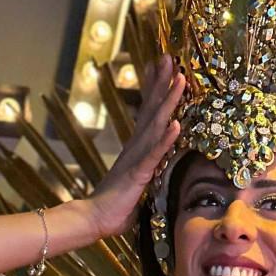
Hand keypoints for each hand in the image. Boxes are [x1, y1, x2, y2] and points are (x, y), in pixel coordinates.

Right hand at [89, 55, 184, 238]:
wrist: (94, 218)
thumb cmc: (116, 204)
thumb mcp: (137, 181)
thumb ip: (147, 168)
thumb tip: (156, 164)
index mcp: (136, 147)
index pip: (148, 111)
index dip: (155, 88)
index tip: (161, 66)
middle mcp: (136, 146)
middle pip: (152, 109)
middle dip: (162, 83)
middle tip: (169, 57)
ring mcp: (137, 157)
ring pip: (156, 124)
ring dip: (169, 101)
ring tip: (181, 79)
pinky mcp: (138, 173)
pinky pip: (155, 154)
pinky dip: (166, 139)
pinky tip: (176, 124)